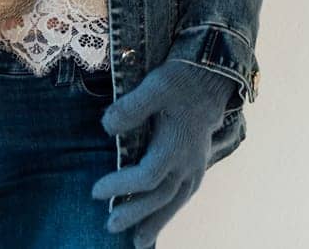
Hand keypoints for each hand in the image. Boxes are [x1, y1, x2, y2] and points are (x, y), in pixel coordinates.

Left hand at [90, 59, 239, 246]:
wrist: (211, 76)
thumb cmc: (180, 80)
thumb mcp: (155, 85)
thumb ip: (131, 107)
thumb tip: (107, 127)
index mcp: (177, 144)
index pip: (146, 176)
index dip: (121, 186)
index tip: (96, 191)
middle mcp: (189, 160)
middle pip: (160, 195)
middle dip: (134, 212)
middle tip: (109, 225)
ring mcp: (196, 164)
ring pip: (176, 201)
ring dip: (156, 222)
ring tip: (138, 243)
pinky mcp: (199, 163)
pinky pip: (185, 195)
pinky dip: (170, 211)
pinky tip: (157, 221)